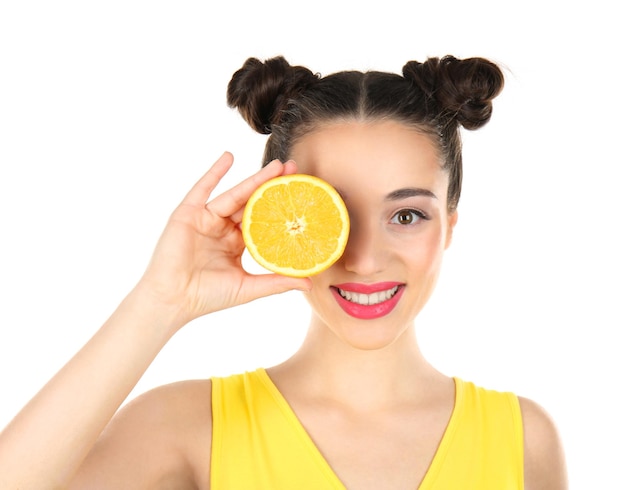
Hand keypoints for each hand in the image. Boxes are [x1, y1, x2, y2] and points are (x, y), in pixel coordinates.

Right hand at [136, 152, 310, 329]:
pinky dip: (214, 172)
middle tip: (295, 169)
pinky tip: (229, 156)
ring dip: (255, 178)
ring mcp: (206, 219)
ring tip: (277, 164)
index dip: (282, 207)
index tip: (303, 195)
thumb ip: (277, 282)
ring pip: (234, 194)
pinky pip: (202, 189)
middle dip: (273, 185)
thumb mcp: (248, 287)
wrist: (173, 300)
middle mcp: (223, 228)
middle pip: (252, 202)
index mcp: (237, 243)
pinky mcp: (188, 214)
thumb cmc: (208, 296)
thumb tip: (310, 284)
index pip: (264, 220)